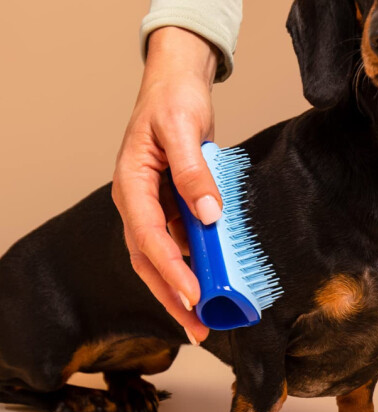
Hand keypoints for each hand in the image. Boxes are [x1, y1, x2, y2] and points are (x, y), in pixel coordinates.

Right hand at [112, 27, 221, 344]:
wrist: (177, 85)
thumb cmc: (173, 100)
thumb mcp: (183, 129)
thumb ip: (192, 172)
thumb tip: (208, 214)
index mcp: (131, 184)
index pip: (147, 236)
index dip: (170, 269)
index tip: (194, 295)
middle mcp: (137, 201)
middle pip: (149, 259)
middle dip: (172, 295)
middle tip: (198, 326)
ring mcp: (154, 205)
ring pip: (163, 256)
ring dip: (182, 286)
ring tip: (206, 315)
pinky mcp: (171, 204)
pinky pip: (179, 240)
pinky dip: (194, 262)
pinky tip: (212, 278)